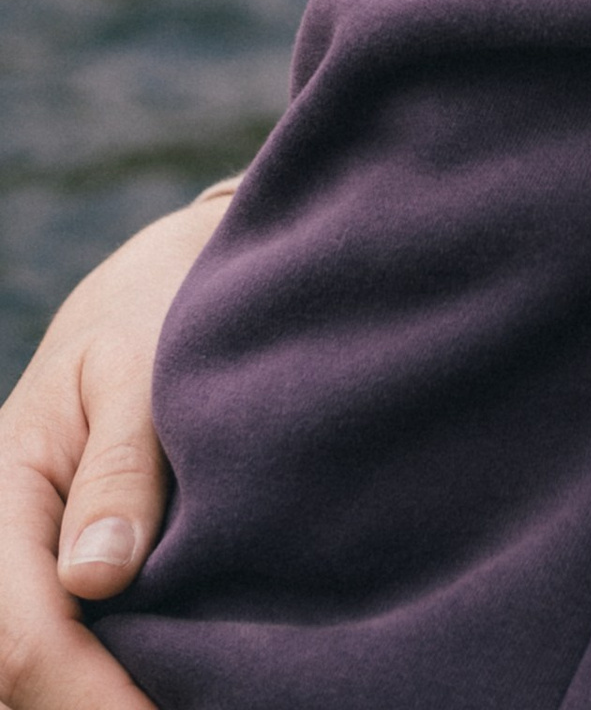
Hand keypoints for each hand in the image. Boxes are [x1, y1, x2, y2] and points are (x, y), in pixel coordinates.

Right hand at [0, 193, 222, 708]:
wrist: (159, 290)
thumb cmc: (155, 315)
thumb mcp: (142, 367)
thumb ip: (123, 465)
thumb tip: (96, 578)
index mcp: (1, 494)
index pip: (26, 635)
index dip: (92, 694)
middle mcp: (0, 546)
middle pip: (26, 676)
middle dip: (100, 705)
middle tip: (203, 705)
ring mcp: (27, 573)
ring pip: (40, 678)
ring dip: (106, 693)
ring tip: (201, 692)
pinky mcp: (65, 586)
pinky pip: (72, 649)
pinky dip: (115, 677)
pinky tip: (181, 681)